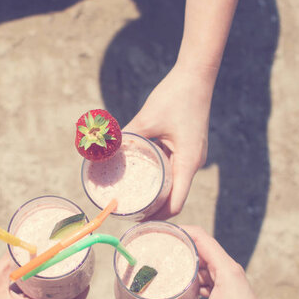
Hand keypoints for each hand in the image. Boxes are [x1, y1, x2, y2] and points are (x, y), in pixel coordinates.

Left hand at [124, 65, 211, 218]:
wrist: (196, 76)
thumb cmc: (175, 96)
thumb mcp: (146, 119)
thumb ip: (126, 136)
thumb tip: (102, 151)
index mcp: (188, 162)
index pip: (175, 203)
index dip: (157, 217)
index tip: (136, 222)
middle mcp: (193, 163)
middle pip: (175, 198)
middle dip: (154, 211)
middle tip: (130, 214)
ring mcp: (192, 156)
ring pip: (175, 185)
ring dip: (157, 196)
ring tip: (134, 201)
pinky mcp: (188, 147)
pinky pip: (174, 170)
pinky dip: (161, 179)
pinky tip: (143, 178)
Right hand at [136, 226, 283, 298]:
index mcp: (225, 269)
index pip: (200, 236)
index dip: (180, 230)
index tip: (159, 231)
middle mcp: (227, 268)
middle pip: (199, 245)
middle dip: (177, 244)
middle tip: (153, 246)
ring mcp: (227, 278)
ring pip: (202, 260)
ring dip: (184, 260)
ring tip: (160, 261)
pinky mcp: (226, 288)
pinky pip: (206, 274)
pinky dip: (191, 275)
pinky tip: (176, 282)